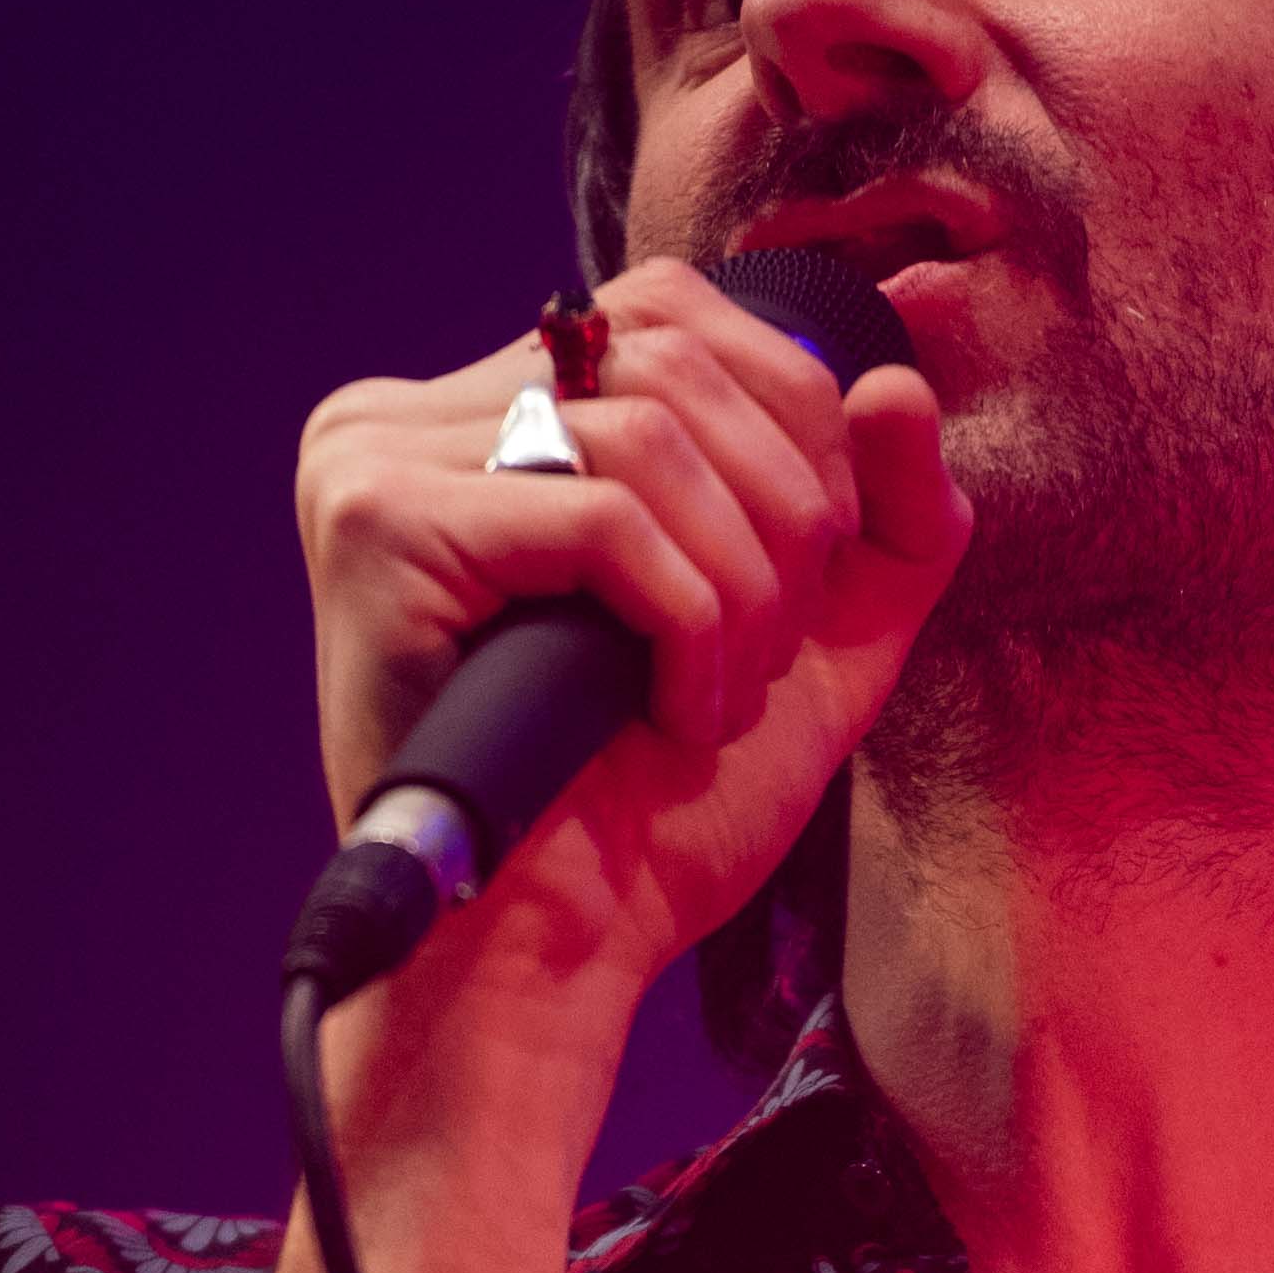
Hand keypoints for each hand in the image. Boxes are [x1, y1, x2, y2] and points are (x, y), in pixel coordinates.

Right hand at [294, 257, 966, 1022]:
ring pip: (648, 435)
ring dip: (738, 587)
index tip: (807, 577)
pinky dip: (684, 625)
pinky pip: (603, 516)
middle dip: (779, 514)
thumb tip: (900, 379)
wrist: (549, 960)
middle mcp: (407, 414)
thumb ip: (880, 517)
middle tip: (768, 658)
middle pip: (671, 358)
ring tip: (718, 699)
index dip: (790, 421)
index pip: (673, 312)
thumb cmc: (653, 817)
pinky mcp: (377, 524)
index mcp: (486, 418)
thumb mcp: (809, 644)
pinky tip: (672, 719)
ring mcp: (373, 460)